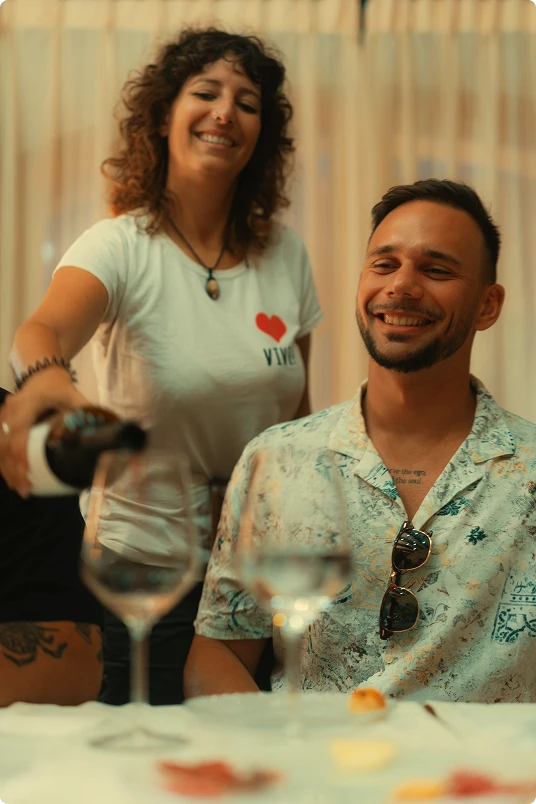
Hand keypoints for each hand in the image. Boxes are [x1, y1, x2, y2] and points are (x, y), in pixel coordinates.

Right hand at [0, 368, 89, 496]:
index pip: (19, 431)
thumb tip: (101, 432)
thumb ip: (84, 412)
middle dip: (13, 469)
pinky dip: (4, 462)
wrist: (41, 373)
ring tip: (20, 488)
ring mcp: (2, 417)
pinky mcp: (1, 423)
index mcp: (27, 404)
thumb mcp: (72, 395)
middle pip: (4, 444)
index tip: (27, 472)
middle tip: (25, 489)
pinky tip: (12, 477)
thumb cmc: (57, 386)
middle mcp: (10, 411)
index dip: (21, 453)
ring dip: (7, 469)